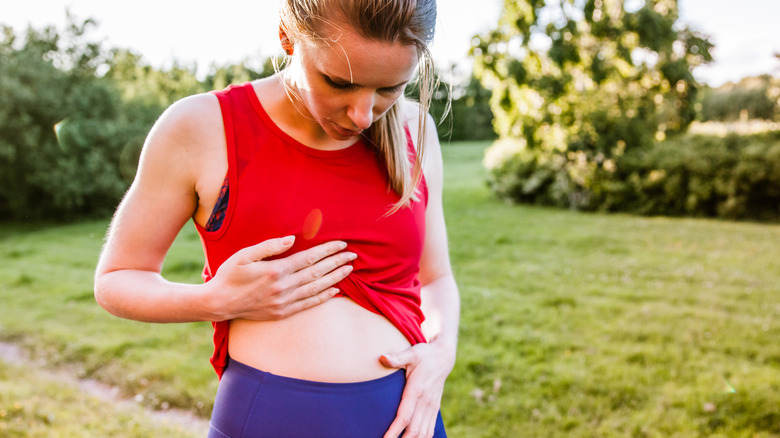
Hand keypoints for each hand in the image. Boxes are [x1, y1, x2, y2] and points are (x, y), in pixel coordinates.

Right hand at [208, 236, 355, 320]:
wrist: (218, 303)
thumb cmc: (230, 275)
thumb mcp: (244, 255)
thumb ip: (269, 246)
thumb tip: (291, 239)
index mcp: (276, 270)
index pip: (309, 258)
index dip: (328, 250)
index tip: (342, 244)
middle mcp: (283, 287)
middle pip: (317, 273)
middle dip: (337, 262)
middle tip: (353, 255)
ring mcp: (283, 302)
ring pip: (316, 289)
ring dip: (335, 278)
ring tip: (349, 270)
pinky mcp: (282, 313)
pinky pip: (308, 305)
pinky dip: (324, 297)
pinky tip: (335, 290)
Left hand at [380, 340, 455, 437]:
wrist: (444, 356)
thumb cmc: (425, 354)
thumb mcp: (412, 353)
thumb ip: (397, 358)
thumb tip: (382, 357)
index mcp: (417, 390)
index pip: (405, 416)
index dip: (394, 431)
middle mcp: (425, 402)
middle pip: (414, 430)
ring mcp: (432, 406)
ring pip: (424, 433)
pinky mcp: (435, 408)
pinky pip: (430, 429)